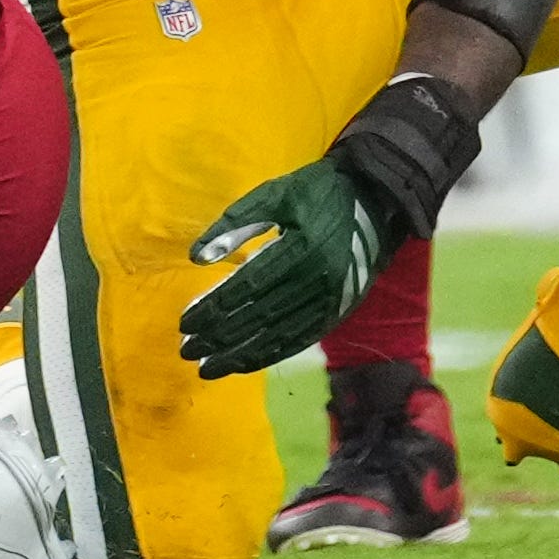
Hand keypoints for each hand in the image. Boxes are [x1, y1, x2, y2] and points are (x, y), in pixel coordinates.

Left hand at [178, 158, 388, 379]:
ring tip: (208, 367)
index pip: (247, 287)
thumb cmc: (317, 191)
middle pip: (259, 316)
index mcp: (301, 247)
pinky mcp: (337, 313)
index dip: (214, 308)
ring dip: (240, 354)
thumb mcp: (275, 193)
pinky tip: (243, 362)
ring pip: (279, 335)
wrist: (375, 200)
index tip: (184, 322)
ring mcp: (330, 301)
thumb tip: (196, 257)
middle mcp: (317, 280)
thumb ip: (235, 223)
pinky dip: (269, 354)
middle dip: (219, 337)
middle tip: (186, 350)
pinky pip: (299, 340)